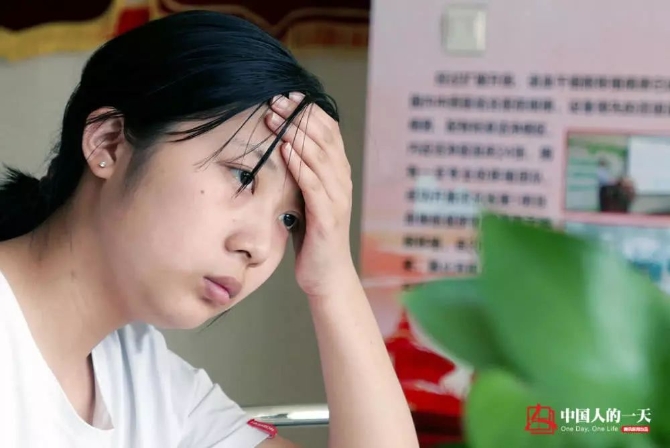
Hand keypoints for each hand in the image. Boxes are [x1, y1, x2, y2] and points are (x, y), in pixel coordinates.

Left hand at [266, 93, 355, 299]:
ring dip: (294, 134)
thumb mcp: (306, 198)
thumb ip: (301, 173)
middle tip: (275, 99)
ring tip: (274, 116)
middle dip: (298, 116)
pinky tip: (284, 149)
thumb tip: (280, 144)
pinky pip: (313, 185)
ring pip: (319, 157)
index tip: (286, 95)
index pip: (328, 132)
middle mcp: (342, 181)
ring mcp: (337, 199)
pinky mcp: (328, 218)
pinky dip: (299, 164)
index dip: (308, 111)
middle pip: (323, 138)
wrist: (327, 275)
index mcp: (338, 174)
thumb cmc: (312, 236)